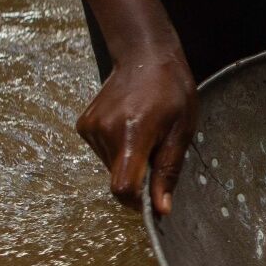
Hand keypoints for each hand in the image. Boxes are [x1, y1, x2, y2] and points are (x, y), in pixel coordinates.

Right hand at [75, 52, 197, 212]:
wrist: (144, 56)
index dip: (138, 202)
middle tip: (156, 151)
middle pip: (118, 180)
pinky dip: (118, 151)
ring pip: (110, 168)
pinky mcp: (84, 125)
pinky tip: (130, 128)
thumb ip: (168, 171)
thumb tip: (162, 208)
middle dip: (139, 177)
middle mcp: (105, 131)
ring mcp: (90, 128)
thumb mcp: (182, 130)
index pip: (123, 188)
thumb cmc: (171, 89)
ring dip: (129, 163)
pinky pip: (102, 154)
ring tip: (145, 134)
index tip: (153, 198)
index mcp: (132, 133)